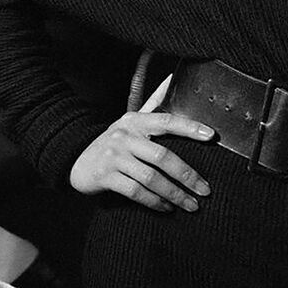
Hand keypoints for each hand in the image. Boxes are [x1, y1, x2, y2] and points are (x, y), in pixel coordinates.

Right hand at [69, 74, 214, 211]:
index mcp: (135, 120)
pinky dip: (154, 202)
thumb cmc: (113, 141)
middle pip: (162, 156)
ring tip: (191, 205)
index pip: (166, 121)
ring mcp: (114, 156)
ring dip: (174, 194)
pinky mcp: (105, 176)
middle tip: (205, 190)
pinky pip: (136, 192)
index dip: (190, 127)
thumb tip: (172, 78)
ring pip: (151, 177)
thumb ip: (153, 103)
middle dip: (187, 175)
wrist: (76, 158)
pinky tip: (166, 208)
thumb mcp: (130, 120)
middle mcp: (125, 135)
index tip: (211, 136)